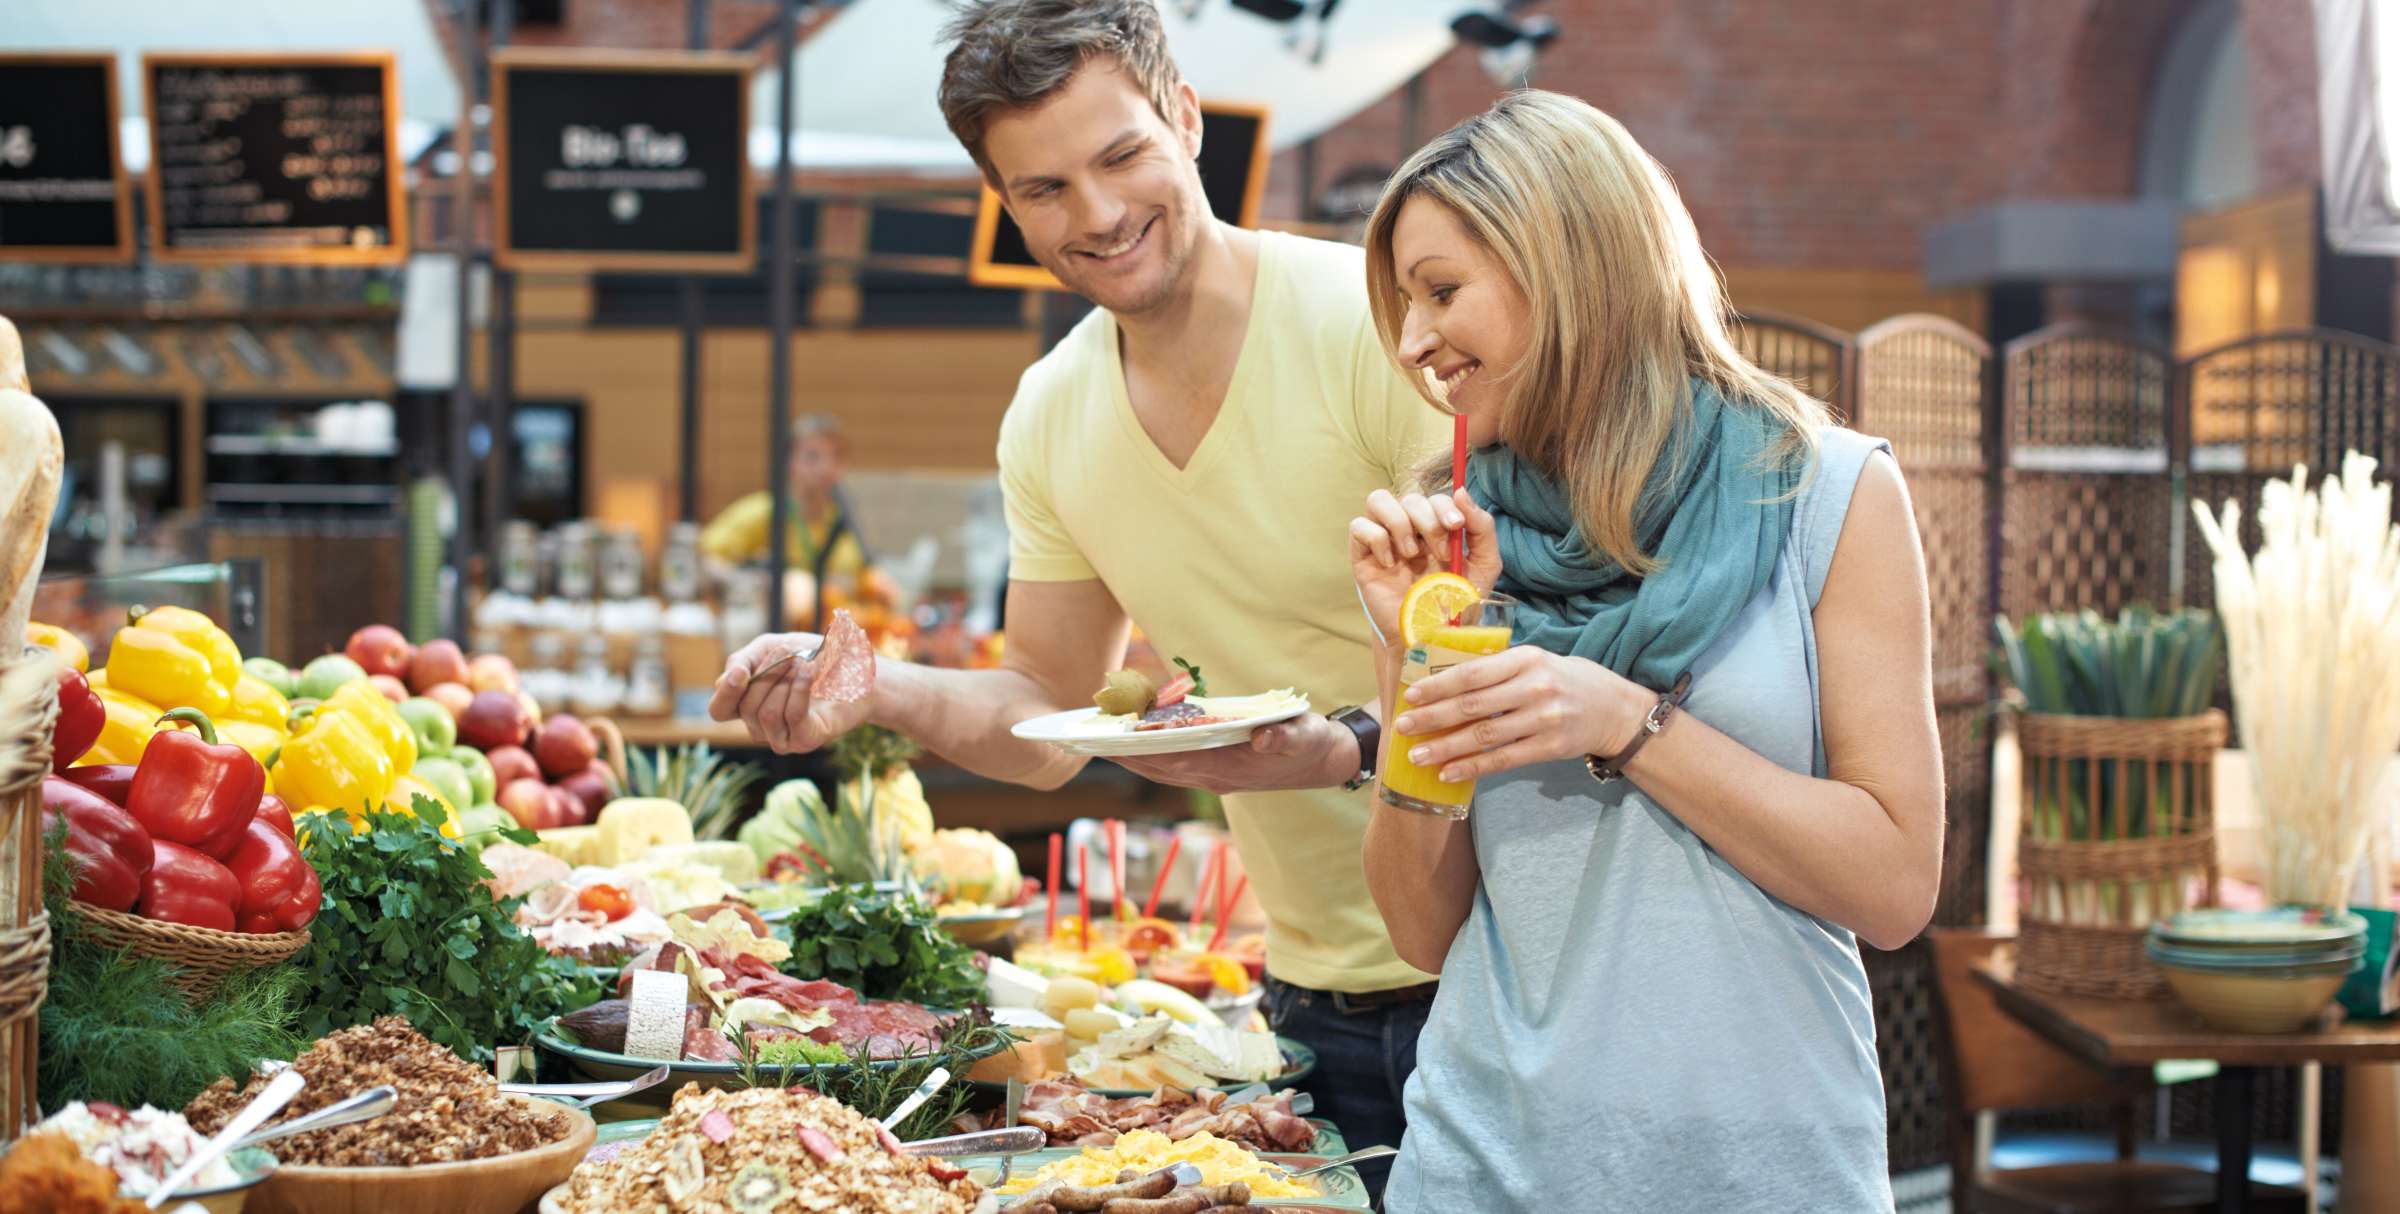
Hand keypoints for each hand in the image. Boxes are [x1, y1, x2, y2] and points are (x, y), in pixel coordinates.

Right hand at [707, 631, 872, 753]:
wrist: (857, 668)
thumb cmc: (813, 657)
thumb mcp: (773, 648)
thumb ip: (744, 661)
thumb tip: (724, 681)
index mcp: (747, 704)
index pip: (719, 711)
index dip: (726, 693)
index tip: (741, 671)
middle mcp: (760, 726)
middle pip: (744, 707)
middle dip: (767, 675)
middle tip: (791, 654)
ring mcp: (782, 737)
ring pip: (766, 714)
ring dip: (786, 681)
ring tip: (805, 663)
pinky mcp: (806, 740)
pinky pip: (792, 716)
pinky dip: (800, 689)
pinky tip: (810, 671)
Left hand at [1108, 714, 1358, 794]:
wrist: (1323, 762)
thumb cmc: (1312, 742)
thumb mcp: (1305, 734)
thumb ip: (1284, 737)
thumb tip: (1261, 738)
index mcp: (1231, 768)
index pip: (1177, 760)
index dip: (1144, 752)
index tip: (1113, 743)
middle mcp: (1215, 777)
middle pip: (1159, 768)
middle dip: (1123, 756)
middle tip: (1085, 741)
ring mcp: (1212, 777)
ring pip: (1161, 770)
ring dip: (1129, 759)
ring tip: (1096, 742)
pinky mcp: (1214, 771)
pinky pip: (1171, 767)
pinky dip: (1147, 757)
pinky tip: (1130, 743)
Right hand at [1350, 488, 1500, 647]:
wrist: (1432, 640)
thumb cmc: (1457, 605)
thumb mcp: (1484, 566)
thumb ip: (1482, 528)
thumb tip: (1460, 492)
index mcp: (1435, 529)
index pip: (1433, 497)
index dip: (1443, 505)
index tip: (1456, 527)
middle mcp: (1409, 531)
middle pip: (1409, 497)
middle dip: (1427, 520)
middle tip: (1440, 552)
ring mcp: (1384, 542)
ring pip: (1378, 499)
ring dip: (1399, 522)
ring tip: (1411, 554)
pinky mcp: (1363, 558)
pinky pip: (1359, 526)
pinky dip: (1376, 539)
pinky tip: (1390, 565)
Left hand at [1393, 647, 1646, 782]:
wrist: (1615, 709)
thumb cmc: (1564, 680)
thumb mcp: (1535, 661)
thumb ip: (1497, 668)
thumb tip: (1442, 678)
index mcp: (1526, 658)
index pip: (1473, 672)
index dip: (1438, 684)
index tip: (1410, 695)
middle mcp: (1535, 687)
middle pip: (1473, 705)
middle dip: (1432, 717)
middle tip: (1403, 727)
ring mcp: (1544, 719)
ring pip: (1484, 736)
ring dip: (1446, 748)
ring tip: (1417, 756)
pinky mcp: (1550, 747)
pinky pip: (1503, 760)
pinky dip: (1472, 767)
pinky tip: (1448, 773)